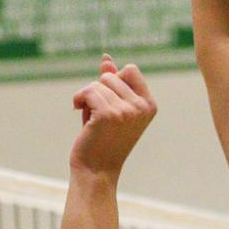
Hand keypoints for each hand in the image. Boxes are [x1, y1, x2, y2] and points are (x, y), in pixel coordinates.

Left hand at [70, 57, 157, 178]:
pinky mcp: (108, 114)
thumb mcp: (112, 107)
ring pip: (97, 83)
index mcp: (149, 105)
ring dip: (87, 97)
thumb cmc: (103, 140)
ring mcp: (126, 111)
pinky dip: (79, 99)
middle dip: (99, 90)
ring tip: (91, 118)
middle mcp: (142, 107)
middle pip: (112, 75)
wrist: (96, 171)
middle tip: (99, 114)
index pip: (130, 69)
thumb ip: (112, 83)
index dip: (114, 81)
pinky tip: (78, 111)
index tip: (109, 101)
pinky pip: (88, 91)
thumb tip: (106, 58)